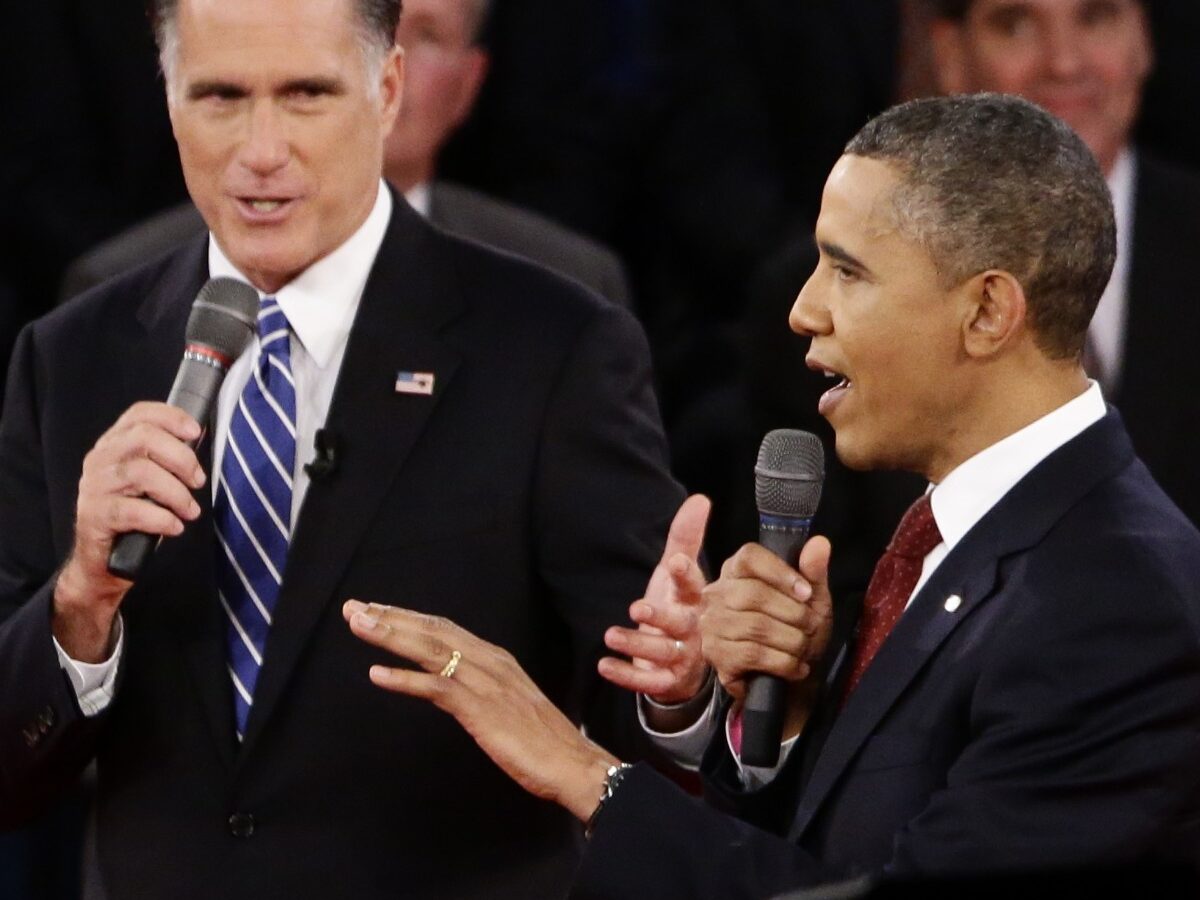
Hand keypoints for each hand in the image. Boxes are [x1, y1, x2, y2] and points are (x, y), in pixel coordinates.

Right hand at [54, 402, 204, 661]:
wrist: (104, 562)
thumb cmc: (136, 516)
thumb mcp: (152, 482)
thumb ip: (167, 459)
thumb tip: (198, 441)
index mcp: (114, 444)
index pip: (139, 414)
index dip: (171, 418)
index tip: (197, 433)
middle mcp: (100, 459)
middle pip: (144, 438)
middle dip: (181, 458)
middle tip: (199, 481)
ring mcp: (94, 487)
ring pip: (141, 473)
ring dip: (176, 493)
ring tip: (190, 510)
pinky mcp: (94, 515)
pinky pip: (133, 511)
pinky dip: (162, 518)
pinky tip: (175, 526)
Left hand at [344, 600, 617, 822]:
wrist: (573, 763)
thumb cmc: (543, 741)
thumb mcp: (507, 703)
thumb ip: (481, 688)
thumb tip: (451, 687)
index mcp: (495, 658)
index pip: (444, 628)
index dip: (408, 616)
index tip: (377, 609)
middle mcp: (489, 661)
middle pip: (433, 630)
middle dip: (391, 616)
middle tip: (353, 607)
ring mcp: (485, 682)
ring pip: (431, 650)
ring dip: (391, 635)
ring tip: (358, 625)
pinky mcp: (480, 708)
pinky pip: (436, 687)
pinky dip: (405, 678)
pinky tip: (377, 674)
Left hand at [599, 494, 710, 704]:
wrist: (686, 661)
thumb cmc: (679, 607)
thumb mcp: (678, 574)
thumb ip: (685, 538)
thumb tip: (699, 499)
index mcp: (696, 600)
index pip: (695, 585)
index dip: (686, 575)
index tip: (675, 563)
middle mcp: (694, 629)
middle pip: (681, 623)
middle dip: (661, 617)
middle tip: (636, 608)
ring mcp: (682, 657)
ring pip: (664, 653)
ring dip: (637, 645)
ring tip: (610, 635)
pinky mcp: (668, 681)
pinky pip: (650, 682)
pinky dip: (627, 676)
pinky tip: (605, 665)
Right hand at [700, 536, 832, 734]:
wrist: (787, 680)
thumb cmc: (795, 630)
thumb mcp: (812, 599)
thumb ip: (814, 571)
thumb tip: (820, 543)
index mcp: (736, 570)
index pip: (749, 556)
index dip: (781, 572)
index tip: (807, 593)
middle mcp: (716, 594)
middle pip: (754, 594)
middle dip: (794, 614)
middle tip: (811, 627)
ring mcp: (712, 625)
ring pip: (756, 626)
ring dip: (792, 641)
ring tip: (804, 648)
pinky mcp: (715, 655)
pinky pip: (753, 654)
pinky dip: (784, 662)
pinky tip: (795, 666)